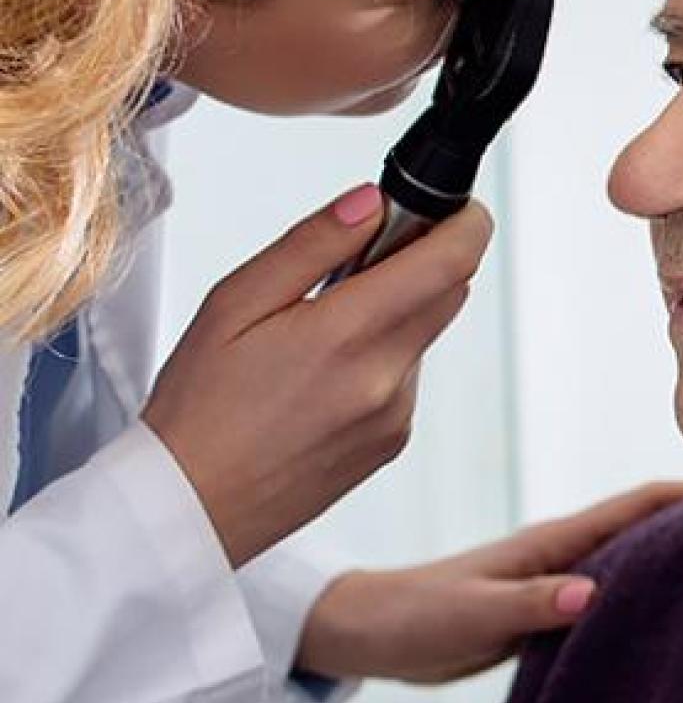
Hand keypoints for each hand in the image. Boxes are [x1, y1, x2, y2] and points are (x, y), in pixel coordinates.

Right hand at [143, 185, 492, 565]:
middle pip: (450, 291)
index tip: (450, 206)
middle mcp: (387, 378)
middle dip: (421, 260)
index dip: (465, 221)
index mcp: (347, 335)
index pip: (453, 260)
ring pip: (425, 333)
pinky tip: (320, 376)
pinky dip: (381, 358)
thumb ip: (312, 244)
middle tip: (356, 260)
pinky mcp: (394, 442)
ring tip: (319, 330)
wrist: (188, 510)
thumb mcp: (233, 303)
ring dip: (396, 312)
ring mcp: (397, 415)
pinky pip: (407, 377)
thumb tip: (372, 202)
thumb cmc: (197, 406)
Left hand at [294, 480, 682, 683]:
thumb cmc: (412, 616)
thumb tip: (593, 590)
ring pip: (638, 555)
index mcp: (555, 540)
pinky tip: (675, 607)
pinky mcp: (550, 605)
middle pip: (652, 522)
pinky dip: (652, 588)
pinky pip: (617, 589)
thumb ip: (529, 603)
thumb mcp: (470, 613)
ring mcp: (560, 575)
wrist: (368, 632)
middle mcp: (567, 550)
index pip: (641, 502)